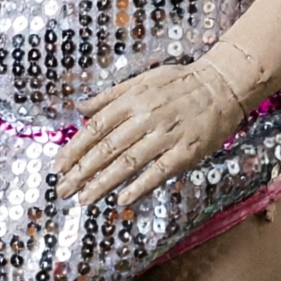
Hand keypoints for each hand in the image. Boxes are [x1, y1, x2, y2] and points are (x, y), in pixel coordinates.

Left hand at [55, 58, 247, 208]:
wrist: (221, 85)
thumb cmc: (179, 83)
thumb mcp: (140, 80)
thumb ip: (109, 97)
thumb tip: (80, 108)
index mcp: (131, 100)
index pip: (95, 128)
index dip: (74, 149)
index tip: (58, 166)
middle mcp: (145, 118)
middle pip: (107, 149)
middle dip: (81, 172)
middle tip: (62, 190)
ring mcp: (166, 136)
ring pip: (128, 163)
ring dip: (103, 183)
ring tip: (84, 198)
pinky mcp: (186, 151)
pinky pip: (158, 172)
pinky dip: (139, 186)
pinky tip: (122, 199)